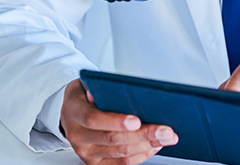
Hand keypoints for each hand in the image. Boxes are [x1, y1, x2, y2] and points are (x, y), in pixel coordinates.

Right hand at [60, 78, 177, 164]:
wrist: (72, 111)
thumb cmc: (85, 95)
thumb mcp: (88, 83)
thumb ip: (101, 87)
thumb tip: (118, 92)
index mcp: (73, 112)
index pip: (93, 119)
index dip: (115, 121)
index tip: (137, 120)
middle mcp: (77, 135)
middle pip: (112, 139)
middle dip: (142, 134)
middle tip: (165, 130)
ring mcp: (86, 152)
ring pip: (120, 153)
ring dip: (147, 145)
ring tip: (166, 137)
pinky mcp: (96, 163)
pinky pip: (122, 163)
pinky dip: (141, 155)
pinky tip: (154, 146)